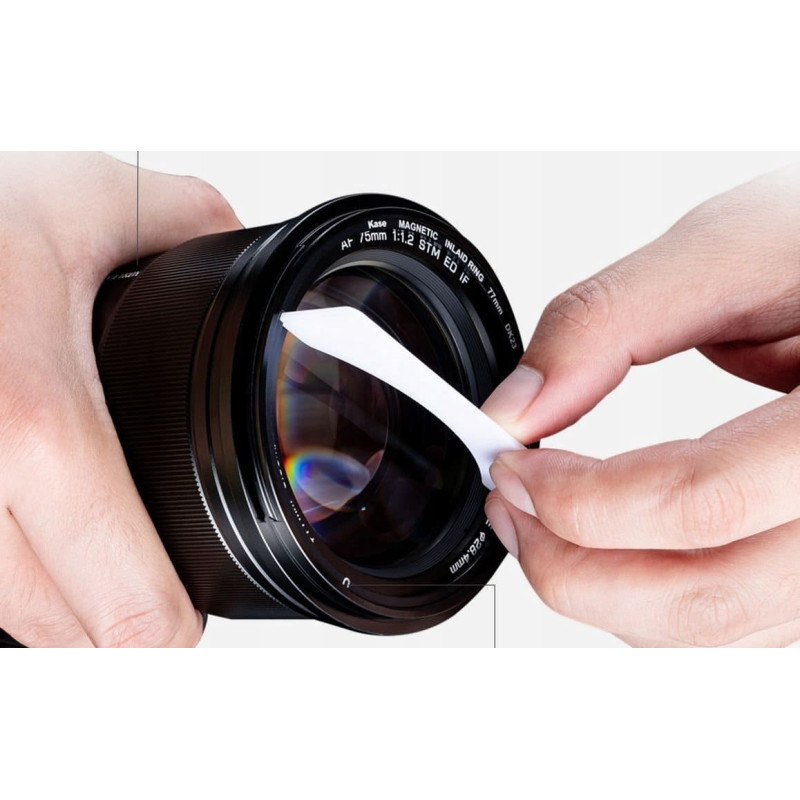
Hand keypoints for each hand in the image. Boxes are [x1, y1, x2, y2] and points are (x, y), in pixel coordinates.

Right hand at [0, 153, 239, 645]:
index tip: (185, 616)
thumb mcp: (78, 196)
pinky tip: (35, 529)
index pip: (131, 614)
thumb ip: (183, 221)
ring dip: (61, 605)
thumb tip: (238, 249)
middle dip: (121, 619)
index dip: (170, 631)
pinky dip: (11, 570)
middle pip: (69, 636)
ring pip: (8, 620)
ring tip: (97, 556)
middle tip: (152, 579)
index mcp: (34, 423)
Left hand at [482, 167, 799, 646]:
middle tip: (510, 508)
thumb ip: (606, 323)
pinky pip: (732, 615)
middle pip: (706, 598)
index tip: (511, 467)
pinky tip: (606, 541)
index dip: (579, 500)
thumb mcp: (726, 251)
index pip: (703, 503)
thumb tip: (517, 406)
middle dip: (573, 567)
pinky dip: (649, 594)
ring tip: (543, 524)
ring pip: (715, 628)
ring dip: (605, 592)